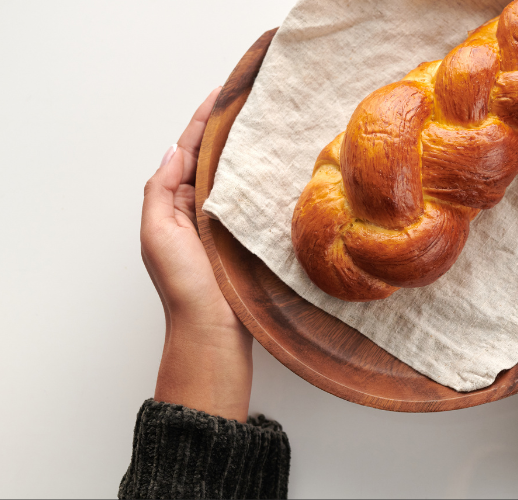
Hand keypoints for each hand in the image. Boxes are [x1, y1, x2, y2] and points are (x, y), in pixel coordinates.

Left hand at [140, 87, 252, 421]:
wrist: (213, 331)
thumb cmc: (184, 287)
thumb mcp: (158, 233)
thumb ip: (161, 190)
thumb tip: (175, 150)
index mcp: (173, 204)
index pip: (187, 151)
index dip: (203, 121)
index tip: (222, 92)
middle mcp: (197, 209)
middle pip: (211, 158)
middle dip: (227, 128)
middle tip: (251, 99)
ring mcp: (224, 222)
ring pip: (234, 175)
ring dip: (245, 149)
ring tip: (266, 122)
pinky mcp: (247, 235)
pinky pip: (253, 198)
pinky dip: (261, 178)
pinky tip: (277, 165)